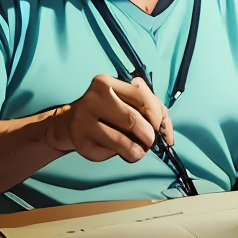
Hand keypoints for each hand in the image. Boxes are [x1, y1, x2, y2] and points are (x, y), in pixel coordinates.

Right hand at [50, 75, 172, 162]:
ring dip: (136, 151)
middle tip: (149, 142)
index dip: (157, 115)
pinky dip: (119, 154)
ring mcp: (83, 121)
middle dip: (148, 135)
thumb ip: (149, 108)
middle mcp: (92, 98)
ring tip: (137, 151)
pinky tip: (114, 149)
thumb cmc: (107, 111)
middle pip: (132, 119)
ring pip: (122, 141)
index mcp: (106, 82)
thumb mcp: (125, 101)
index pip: (142, 96)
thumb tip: (166, 133)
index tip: (160, 129)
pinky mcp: (80, 142)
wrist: (70, 123)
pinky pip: (109, 153)